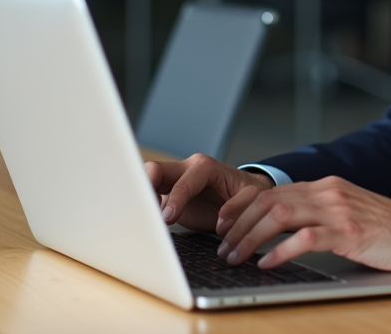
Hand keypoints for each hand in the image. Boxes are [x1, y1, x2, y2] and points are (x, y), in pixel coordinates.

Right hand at [144, 154, 273, 231]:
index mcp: (206, 167)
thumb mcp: (253, 197)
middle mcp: (186, 169)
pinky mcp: (168, 196)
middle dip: (145, 186)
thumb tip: (223, 221)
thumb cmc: (246, 193)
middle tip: (142, 210)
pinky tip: (144, 222)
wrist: (243, 196)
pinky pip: (149, 197)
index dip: (176, 198)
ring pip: (147, 180)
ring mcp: (174, 181)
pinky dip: (144, 208)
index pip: (184, 180)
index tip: (169, 218)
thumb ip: (240, 206)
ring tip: (138, 217)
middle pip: (155, 169)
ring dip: (141, 197)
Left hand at [215, 175, 390, 271]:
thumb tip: (283, 230)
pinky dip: (279, 252)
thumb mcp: (349, 213)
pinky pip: (305, 238)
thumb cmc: (389, 230)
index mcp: (326, 187)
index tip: (223, 223)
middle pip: (268, 200)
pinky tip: (267, 264)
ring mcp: (338, 211)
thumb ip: (320, 214)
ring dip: (250, 238)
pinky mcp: (349, 233)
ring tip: (236, 257)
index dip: (241, 206)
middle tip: (223, 246)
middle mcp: (328, 193)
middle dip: (238, 224)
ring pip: (279, 216)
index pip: (272, 190)